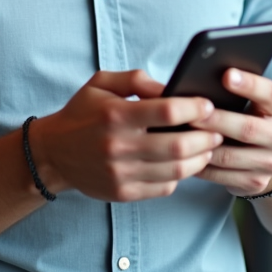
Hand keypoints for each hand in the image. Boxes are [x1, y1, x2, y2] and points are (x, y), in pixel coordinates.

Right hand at [30, 70, 222, 201]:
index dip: (195, 108)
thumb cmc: (82, 112)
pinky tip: (184, 164)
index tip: (208, 105)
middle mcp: (118, 145)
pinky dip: (180, 176)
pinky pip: (164, 187)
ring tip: (208, 147)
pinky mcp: (123, 193)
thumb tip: (170, 87)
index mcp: (115, 114)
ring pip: (176, 170)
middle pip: (177, 145)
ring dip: (200, 158)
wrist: (53, 153)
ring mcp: (121, 173)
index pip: (166, 111)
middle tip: (218, 129)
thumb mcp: (101, 83)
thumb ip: (136, 79)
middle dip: (206, 137)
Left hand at [191, 69, 271, 197]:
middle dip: (216, 121)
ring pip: (230, 156)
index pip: (269, 93)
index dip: (249, 84)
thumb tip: (204, 78)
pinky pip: (222, 176)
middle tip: (192, 114)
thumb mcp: (257, 104)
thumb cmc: (253, 119)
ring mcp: (271, 164)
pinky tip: (186, 156)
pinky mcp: (256, 183)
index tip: (226, 75)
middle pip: (247, 129)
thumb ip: (238, 92)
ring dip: (203, 146)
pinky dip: (201, 166)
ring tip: (181, 136)